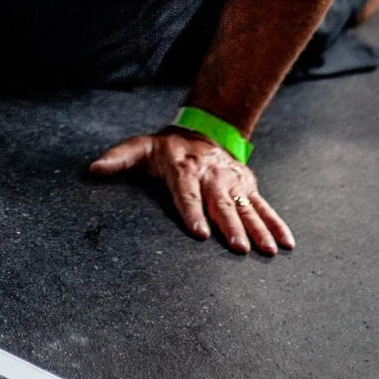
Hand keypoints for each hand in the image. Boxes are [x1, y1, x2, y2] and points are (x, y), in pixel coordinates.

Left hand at [88, 127, 294, 255]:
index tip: (199, 232)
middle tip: (238, 249)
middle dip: (230, 226)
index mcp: (184, 168)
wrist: (204, 127)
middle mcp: (212, 175)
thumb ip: (118, 159)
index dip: (192, 212)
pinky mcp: (248, 186)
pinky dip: (276, 224)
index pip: (187, 193)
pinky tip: (285, 243)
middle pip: (221, 204)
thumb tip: (92, 170)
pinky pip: (264, 206)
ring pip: (246, 207)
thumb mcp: (140, 148)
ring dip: (257, 229)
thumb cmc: (167, 148)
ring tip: (266, 251)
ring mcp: (233, 181)